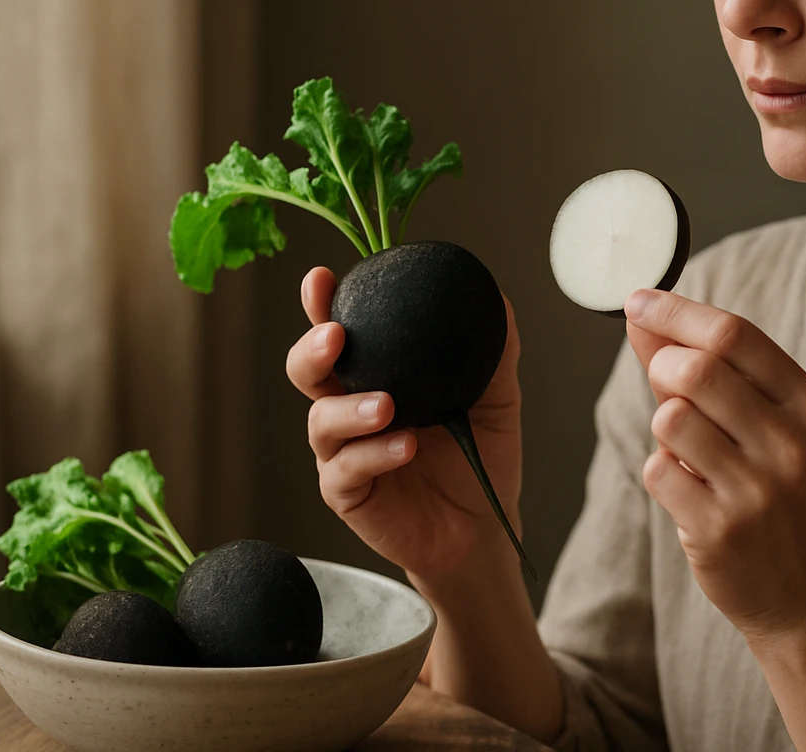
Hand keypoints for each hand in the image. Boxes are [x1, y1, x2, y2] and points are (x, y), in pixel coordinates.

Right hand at [287, 267, 524, 585]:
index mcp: (376, 376)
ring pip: (321, 421)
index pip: (339, 333)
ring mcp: (343, 452)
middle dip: (312, 349)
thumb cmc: (479, 457)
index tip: (321, 279)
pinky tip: (405, 447)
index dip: (322, 305)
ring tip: (387, 405)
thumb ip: (494, 352)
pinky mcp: (348, 494)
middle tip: (337, 336)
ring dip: (350, 408)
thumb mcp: (496, 397)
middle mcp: (349, 409)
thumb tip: (499, 299)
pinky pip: (345, 470)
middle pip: (307, 371)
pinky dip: (374, 454)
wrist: (484, 526)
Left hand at [624, 288, 805, 642]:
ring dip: (663, 425)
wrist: (805, 590)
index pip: (734, 334)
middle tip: (666, 386)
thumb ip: (706, 364)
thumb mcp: (765, 422)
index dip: (675, 311)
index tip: (637, 301)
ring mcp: (759, 491)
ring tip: (689, 448)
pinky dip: (662, 471)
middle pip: (696, 370)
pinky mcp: (721, 531)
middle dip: (663, 368)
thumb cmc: (778, 489)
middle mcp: (793, 444)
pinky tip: (691, 490)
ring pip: (670, 418)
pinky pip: (658, 469)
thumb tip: (642, 314)